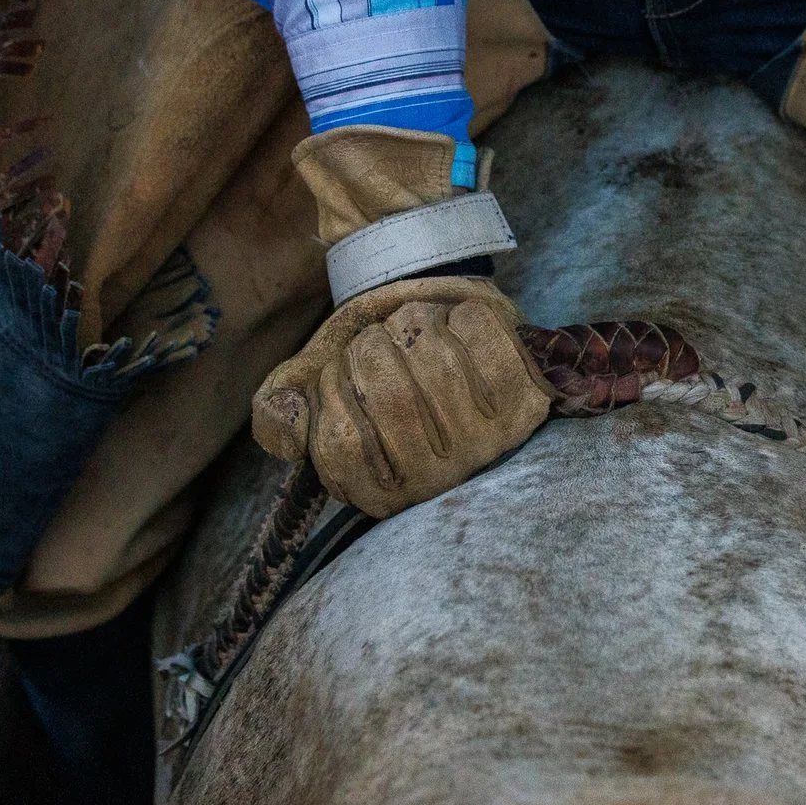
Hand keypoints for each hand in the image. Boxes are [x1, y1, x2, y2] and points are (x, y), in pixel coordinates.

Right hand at [253, 275, 552, 517]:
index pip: (341, 442)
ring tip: (418, 336)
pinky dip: (461, 314)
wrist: (444, 325)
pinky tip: (459, 329)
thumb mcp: (313, 386)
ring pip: (433, 357)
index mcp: (385, 490)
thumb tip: (290, 425)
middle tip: (382, 347)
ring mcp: (489, 441)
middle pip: (389, 397)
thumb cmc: (370, 364)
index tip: (340, 374)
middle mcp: (440, 479)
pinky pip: (479, 333)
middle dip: (373, 348)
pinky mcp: (526, 396)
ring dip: (415, 324)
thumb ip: (280, 411)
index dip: (332, 389)